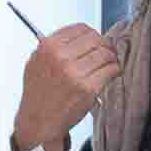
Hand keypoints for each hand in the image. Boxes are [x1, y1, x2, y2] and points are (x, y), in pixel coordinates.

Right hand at [7, 19, 131, 150]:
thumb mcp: (36, 62)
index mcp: (48, 47)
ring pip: (105, 54)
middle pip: (96, 39)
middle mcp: (60, 58)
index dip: (92, 34)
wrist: (38, 121)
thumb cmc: (38, 94)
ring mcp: (75, 73)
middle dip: (104, 45)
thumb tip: (80, 36)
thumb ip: (54, 46)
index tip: (95, 40)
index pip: (81, 28)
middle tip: (107, 52)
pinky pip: (110, 70)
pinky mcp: (88, 88)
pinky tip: (110, 73)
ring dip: (111, 58)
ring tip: (109, 63)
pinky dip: (114, 70)